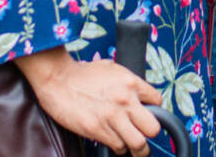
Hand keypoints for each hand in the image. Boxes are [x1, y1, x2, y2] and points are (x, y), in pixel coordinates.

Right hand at [30, 55, 163, 155]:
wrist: (58, 79)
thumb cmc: (82, 74)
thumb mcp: (112, 69)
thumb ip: (127, 83)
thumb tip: (137, 95)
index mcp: (131, 83)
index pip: (157, 101)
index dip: (153, 110)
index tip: (146, 115)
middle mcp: (126, 101)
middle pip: (154, 128)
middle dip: (149, 133)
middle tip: (144, 135)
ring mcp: (112, 117)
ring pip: (138, 144)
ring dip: (136, 147)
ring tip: (133, 147)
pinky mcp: (97, 130)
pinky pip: (118, 147)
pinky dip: (117, 147)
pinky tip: (113, 141)